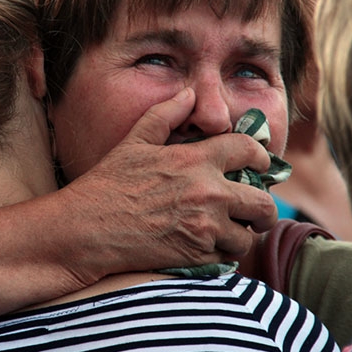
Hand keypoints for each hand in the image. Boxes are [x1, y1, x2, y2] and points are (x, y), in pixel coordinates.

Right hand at [58, 88, 277, 280]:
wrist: (87, 230)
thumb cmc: (107, 184)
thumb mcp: (134, 142)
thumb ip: (165, 115)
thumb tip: (189, 94)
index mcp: (196, 160)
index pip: (249, 151)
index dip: (261, 157)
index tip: (260, 167)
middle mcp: (208, 193)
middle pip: (262, 203)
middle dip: (264, 209)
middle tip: (256, 212)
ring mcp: (204, 227)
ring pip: (247, 236)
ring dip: (241, 235)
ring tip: (228, 233)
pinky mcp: (195, 256)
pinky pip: (226, 258)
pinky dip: (221, 254)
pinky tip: (206, 247)